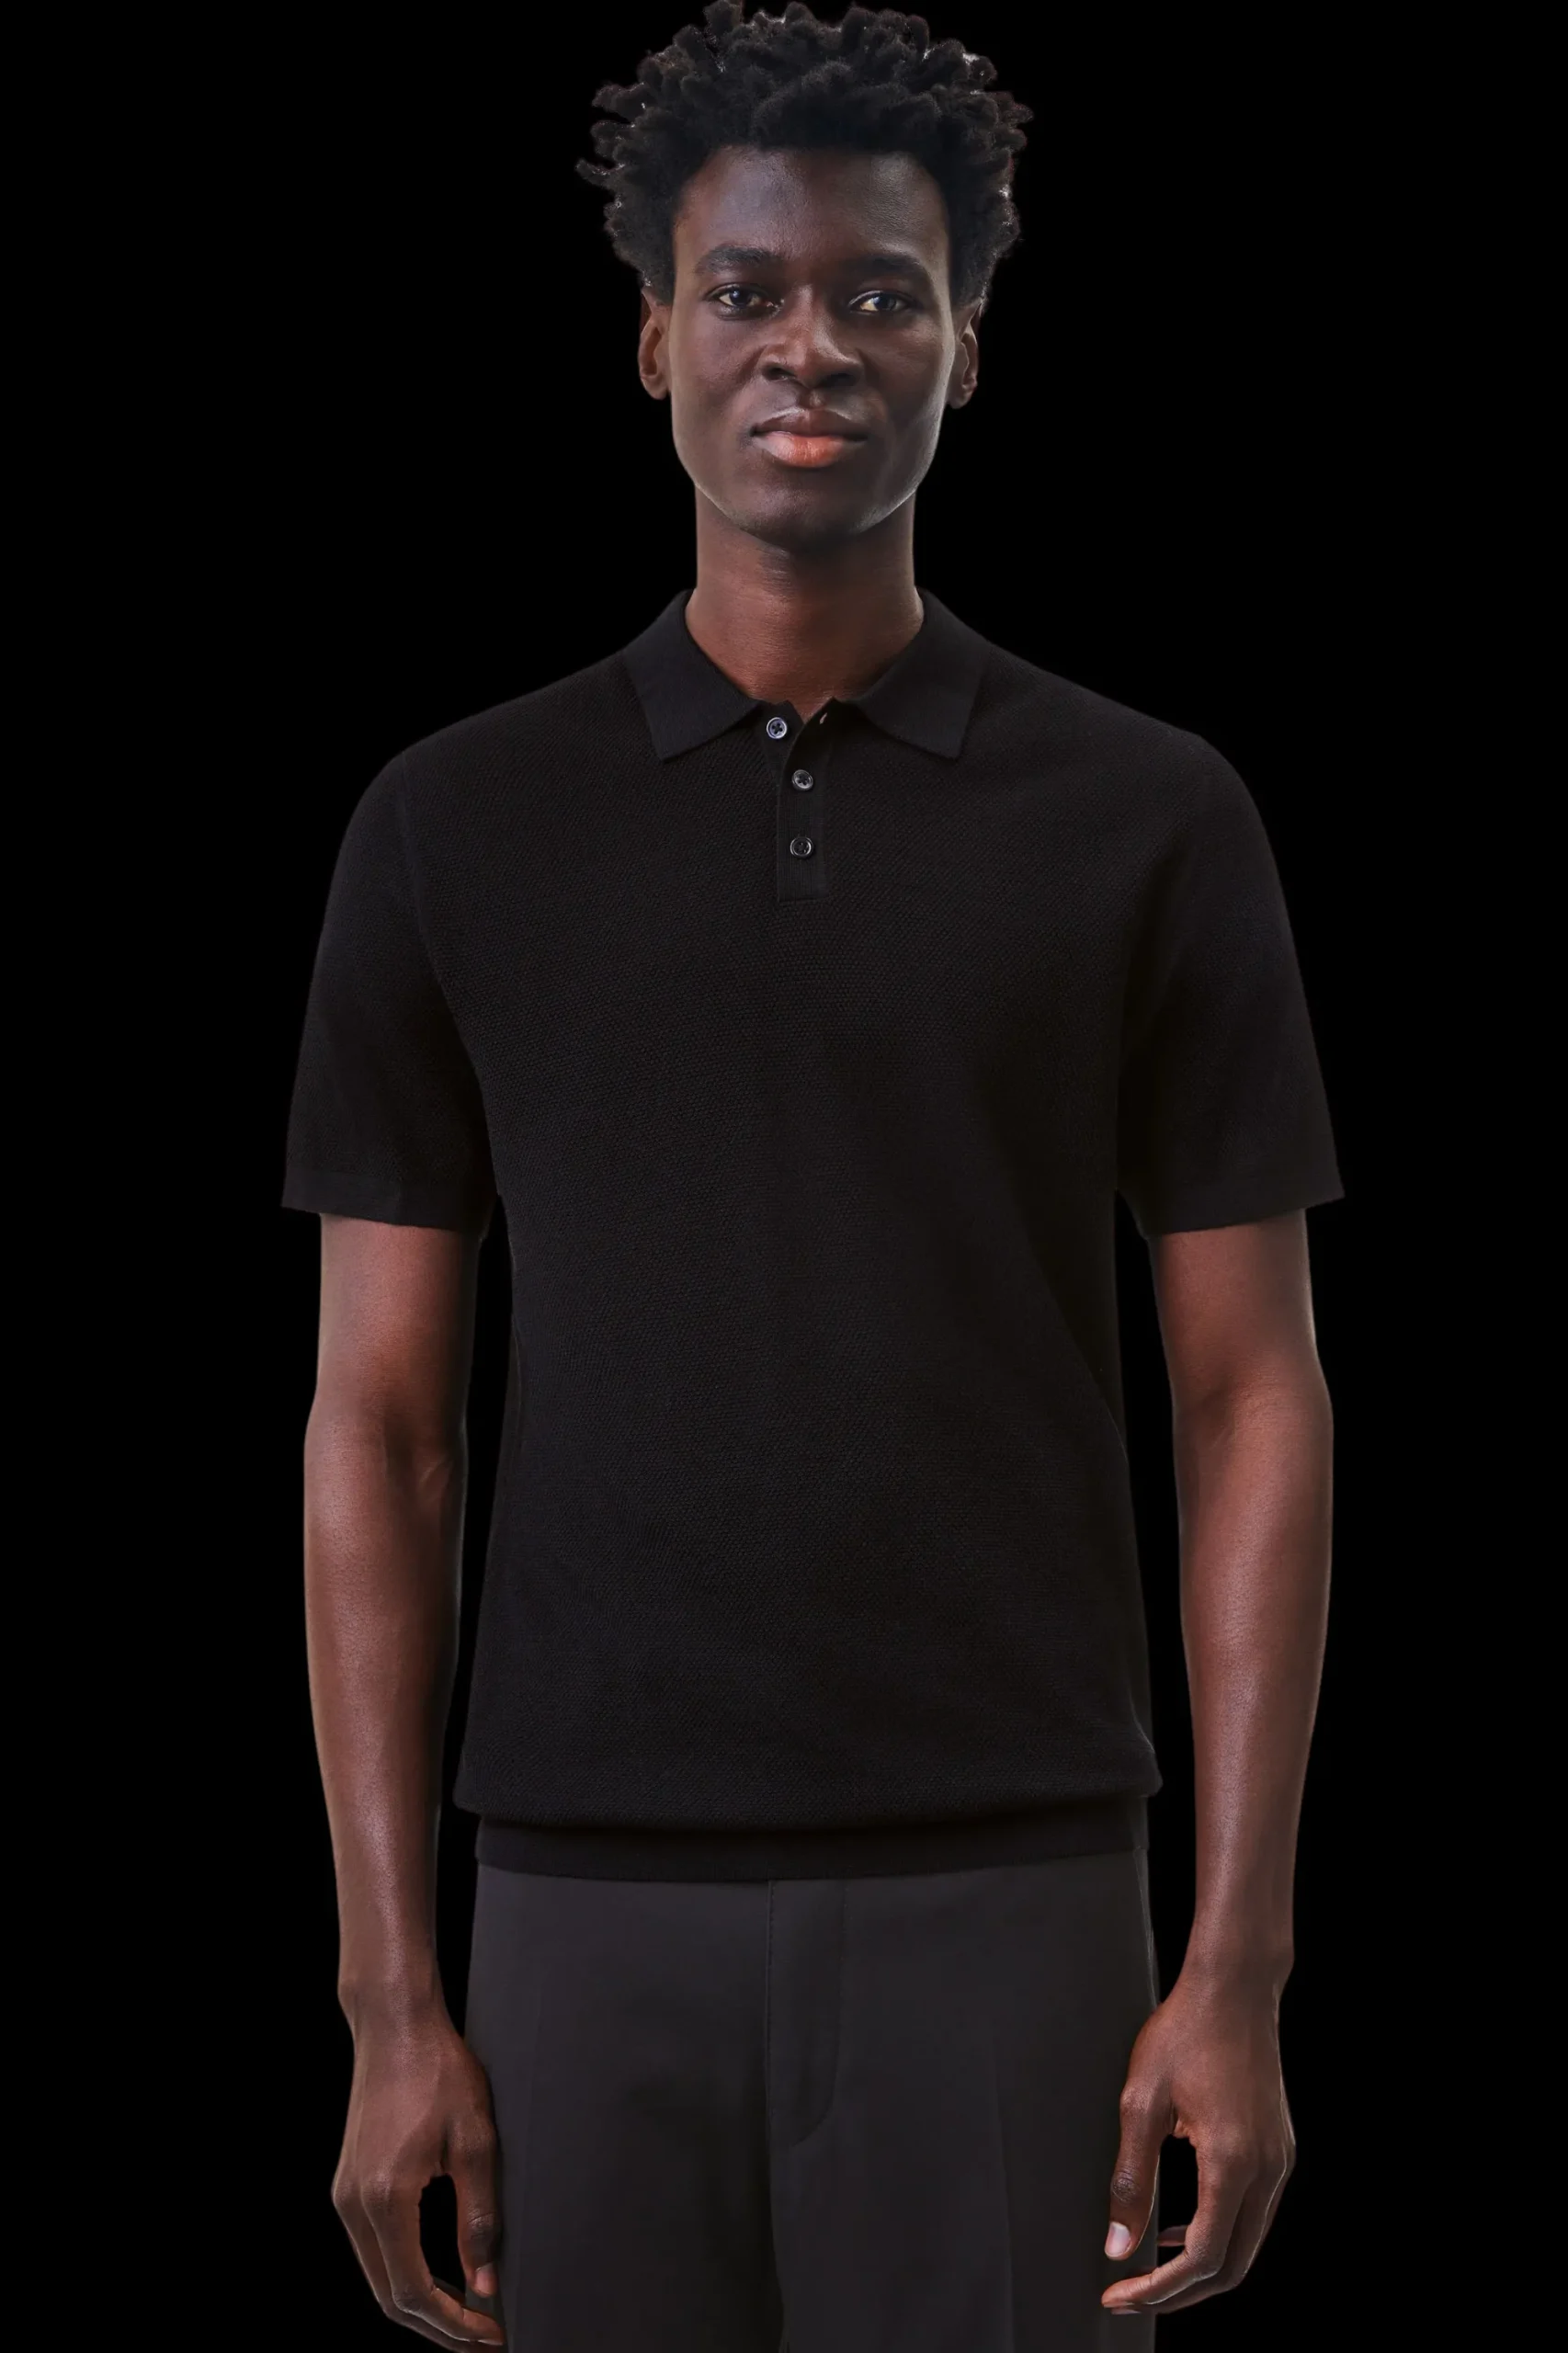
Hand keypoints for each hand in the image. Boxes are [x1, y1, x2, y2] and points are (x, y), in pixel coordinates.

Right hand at [332, 2006, 505, 2345]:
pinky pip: (372, 2250)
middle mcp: (354, 2205)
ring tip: (468, 2313)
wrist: (395, 2025)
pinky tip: (439, 2276)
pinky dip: (404, 2274)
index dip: (454, 2324)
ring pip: (378, 2278)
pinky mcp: (347, 2184)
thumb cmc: (439, 2072)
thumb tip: (485, 2286)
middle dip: (437, 2327)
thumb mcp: (475, 2143)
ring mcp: (345, 2196)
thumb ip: (479, 2219)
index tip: (492, 2334)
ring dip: (420, 2305)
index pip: (413, 2294)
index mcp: (385, 2198)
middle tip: (483, 2337)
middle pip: (389, 2298)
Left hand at [1101, 1969, 1295, 2317]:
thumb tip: (1119, 2246)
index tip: (1119, 2295)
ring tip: (1151, 2268)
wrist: (1232, 1988)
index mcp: (1233, 2162)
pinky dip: (1219, 2233)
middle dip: (1180, 2292)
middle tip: (1133, 2296)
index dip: (1158, 2288)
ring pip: (1246, 2244)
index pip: (1202, 2258)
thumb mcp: (1140, 2103)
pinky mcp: (1280, 2150)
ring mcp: (1280, 2161)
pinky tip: (1182, 2226)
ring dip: (1201, 2266)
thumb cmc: (1184, 2033)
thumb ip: (1130, 2180)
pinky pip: (1253, 2213)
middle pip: (1232, 2266)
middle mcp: (1267, 2170)